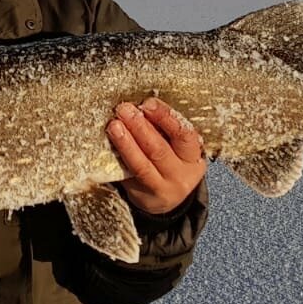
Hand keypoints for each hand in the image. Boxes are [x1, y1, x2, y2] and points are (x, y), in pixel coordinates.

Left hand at [107, 97, 206, 214]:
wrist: (167, 200)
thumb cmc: (170, 162)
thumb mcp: (177, 148)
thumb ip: (165, 129)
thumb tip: (141, 105)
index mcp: (193, 157)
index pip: (183, 135)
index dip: (165, 117)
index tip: (148, 103)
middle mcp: (180, 175)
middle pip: (159, 150)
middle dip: (140, 127)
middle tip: (125, 110)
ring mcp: (160, 189)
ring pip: (141, 165)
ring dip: (125, 143)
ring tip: (114, 126)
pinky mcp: (141, 197)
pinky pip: (127, 176)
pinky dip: (118, 158)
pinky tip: (109, 144)